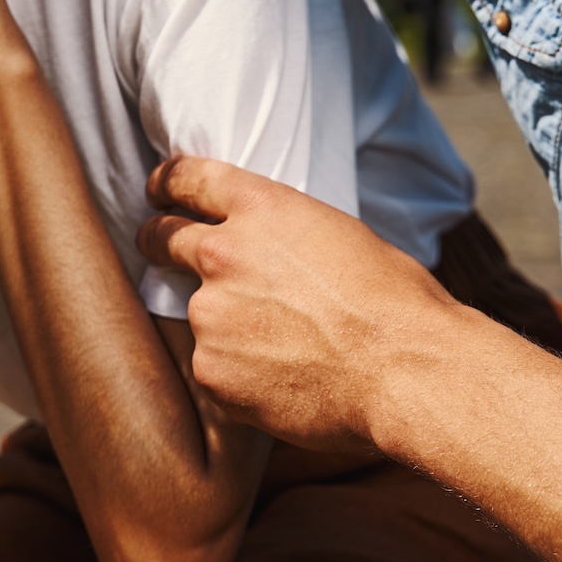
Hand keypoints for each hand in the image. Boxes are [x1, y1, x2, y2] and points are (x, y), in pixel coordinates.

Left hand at [137, 157, 467, 451]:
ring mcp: (210, 314)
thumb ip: (285, 240)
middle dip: (158, 243)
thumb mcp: (342, 237)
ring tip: (281, 349)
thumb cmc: (394, 303)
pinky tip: (282, 382)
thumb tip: (271, 258)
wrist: (404, 370)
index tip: (157, 192)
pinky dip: (237, 375)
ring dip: (224, 326)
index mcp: (261, 208)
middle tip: (162, 252)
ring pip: (199, 316)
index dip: (166, 183)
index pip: (188, 179)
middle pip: (162, 238)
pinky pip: (213, 367)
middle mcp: (223, 253)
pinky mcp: (210, 369)